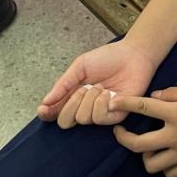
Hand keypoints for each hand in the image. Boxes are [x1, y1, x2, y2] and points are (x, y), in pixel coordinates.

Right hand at [38, 39, 157, 127]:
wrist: (132, 55)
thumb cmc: (107, 58)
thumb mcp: (80, 66)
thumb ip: (63, 84)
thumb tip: (45, 102)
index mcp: (74, 96)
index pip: (56, 112)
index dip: (47, 114)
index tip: (43, 110)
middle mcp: (85, 107)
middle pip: (66, 121)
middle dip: (71, 104)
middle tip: (82, 89)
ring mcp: (100, 113)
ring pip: (83, 119)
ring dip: (90, 100)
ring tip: (101, 87)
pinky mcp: (116, 115)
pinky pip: (100, 119)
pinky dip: (102, 104)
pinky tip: (110, 93)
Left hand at [110, 86, 176, 176]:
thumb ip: (173, 93)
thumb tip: (154, 97)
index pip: (144, 108)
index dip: (125, 104)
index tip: (113, 102)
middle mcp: (176, 137)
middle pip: (138, 145)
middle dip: (123, 138)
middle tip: (119, 132)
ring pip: (151, 164)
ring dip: (145, 155)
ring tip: (148, 146)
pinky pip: (169, 174)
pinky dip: (163, 168)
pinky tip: (166, 158)